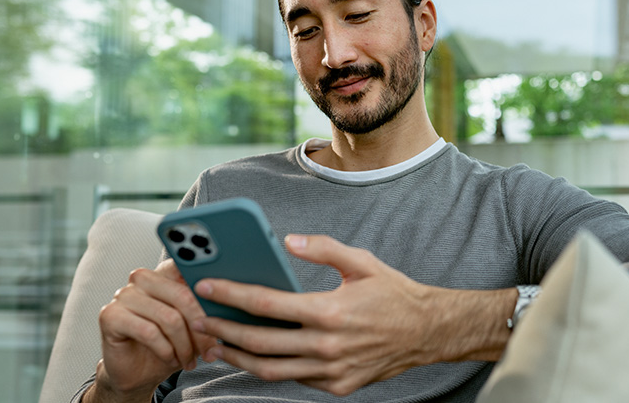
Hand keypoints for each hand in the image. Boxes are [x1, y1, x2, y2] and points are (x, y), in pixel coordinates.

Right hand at [87, 260, 217, 401]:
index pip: (187, 267)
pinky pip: (148, 332)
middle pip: (183, 295)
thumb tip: (229, 302)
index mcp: (164, 274)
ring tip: (189, 359)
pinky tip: (170, 358)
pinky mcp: (110, 315)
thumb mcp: (194, 325)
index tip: (223, 300)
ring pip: (168, 317)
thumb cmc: (169, 344)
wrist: (139, 372)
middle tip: (210, 350)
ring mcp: (124, 295)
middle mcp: (143, 279)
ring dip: (184, 345)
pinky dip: (165, 350)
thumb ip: (205, 307)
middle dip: (201, 327)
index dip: (207, 284)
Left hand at [192, 235, 514, 395]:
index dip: (231, 295)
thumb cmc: (395, 294)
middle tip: (199, 319)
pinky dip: (271, 369)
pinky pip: (294, 379)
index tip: (207, 286)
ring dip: (238, 357)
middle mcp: (327, 346)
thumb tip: (288, 241)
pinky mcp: (337, 386)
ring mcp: (331, 371)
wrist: (428, 332)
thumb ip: (323, 249)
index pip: (266, 305)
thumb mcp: (362, 262)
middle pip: (260, 343)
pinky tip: (255, 356)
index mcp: (329, 311)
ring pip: (271, 370)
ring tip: (216, 343)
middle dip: (223, 329)